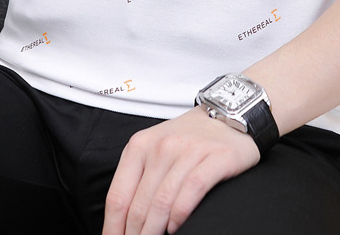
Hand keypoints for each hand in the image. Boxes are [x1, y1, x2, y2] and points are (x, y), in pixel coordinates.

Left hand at [102, 105, 259, 234]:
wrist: (227, 115)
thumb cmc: (188, 138)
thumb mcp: (154, 149)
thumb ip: (137, 179)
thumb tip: (121, 221)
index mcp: (140, 145)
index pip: (118, 196)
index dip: (113, 228)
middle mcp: (162, 146)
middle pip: (139, 206)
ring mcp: (189, 150)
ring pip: (163, 202)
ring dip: (154, 231)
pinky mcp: (216, 157)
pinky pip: (192, 191)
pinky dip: (180, 215)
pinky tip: (176, 227)